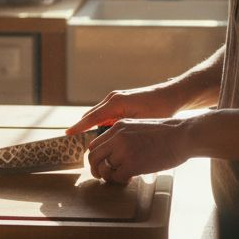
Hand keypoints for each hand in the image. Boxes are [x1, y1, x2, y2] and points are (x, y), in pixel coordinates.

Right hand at [66, 84, 184, 135]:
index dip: (79, 127)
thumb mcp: (140, 123)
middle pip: (91, 115)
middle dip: (82, 128)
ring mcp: (116, 99)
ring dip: (92, 127)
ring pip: (98, 115)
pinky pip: (106, 114)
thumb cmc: (159, 109)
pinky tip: (103, 135)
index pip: (92, 117)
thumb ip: (123, 131)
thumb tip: (109, 143)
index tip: (67, 134)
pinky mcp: (120, 101)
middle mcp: (113, 98)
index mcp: (116, 103)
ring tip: (87, 142)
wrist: (171, 95)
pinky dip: (101, 123)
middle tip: (74, 144)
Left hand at [86, 117, 191, 184]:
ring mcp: (124, 151)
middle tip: (102, 176)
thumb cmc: (167, 133)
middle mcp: (117, 137)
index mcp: (118, 127)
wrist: (183, 135)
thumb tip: (116, 153)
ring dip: (108, 176)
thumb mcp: (139, 127)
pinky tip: (129, 179)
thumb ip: (125, 137)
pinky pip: (117, 177)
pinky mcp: (132, 164)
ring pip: (104, 169)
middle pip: (93, 157)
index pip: (95, 144)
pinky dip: (120, 181)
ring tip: (117, 178)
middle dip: (95, 169)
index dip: (96, 156)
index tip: (101, 164)